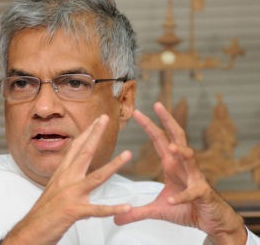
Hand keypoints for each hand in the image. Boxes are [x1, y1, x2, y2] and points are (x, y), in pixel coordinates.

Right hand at [1, 115, 131, 244]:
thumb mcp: (55, 190)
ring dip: (113, 165)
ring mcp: (70, 194)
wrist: (29, 231)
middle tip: (104, 118)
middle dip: (95, 134)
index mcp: (61, 174)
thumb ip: (68, 181)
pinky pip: (97, 210)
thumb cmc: (43, 212)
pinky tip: (126, 207)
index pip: (74, 148)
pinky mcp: (73, 211)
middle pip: (84, 153)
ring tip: (128, 154)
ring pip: (96, 177)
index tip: (95, 121)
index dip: (86, 133)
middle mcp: (66, 180)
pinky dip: (112, 209)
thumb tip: (79, 179)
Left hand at [114, 102, 246, 244]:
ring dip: (181, 152)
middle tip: (157, 105)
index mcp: (171, 164)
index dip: (149, 125)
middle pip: (176, 137)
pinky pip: (192, 192)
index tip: (137, 112)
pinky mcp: (202, 193)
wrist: (209, 221)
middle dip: (167, 120)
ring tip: (171, 148)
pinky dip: (182, 196)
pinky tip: (171, 199)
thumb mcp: (157, 209)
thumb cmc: (186, 208)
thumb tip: (116, 219)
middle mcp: (182, 166)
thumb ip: (136, 211)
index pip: (159, 139)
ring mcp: (194, 177)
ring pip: (190, 158)